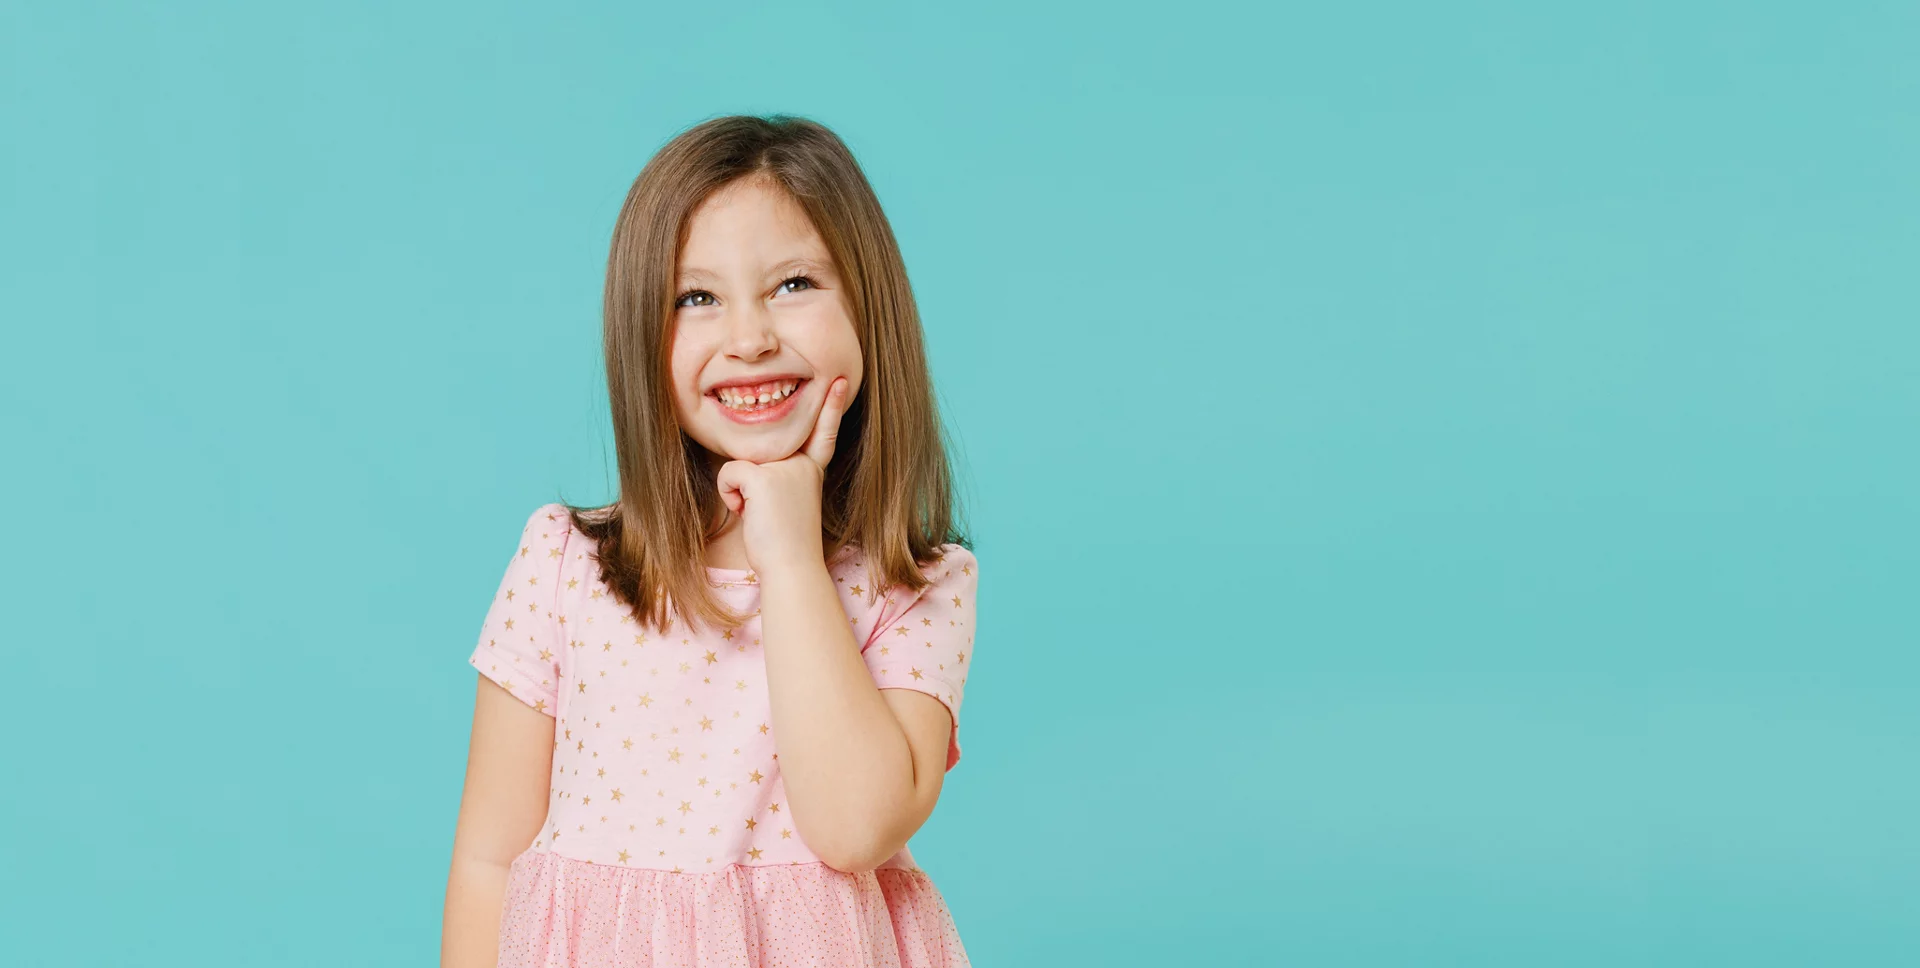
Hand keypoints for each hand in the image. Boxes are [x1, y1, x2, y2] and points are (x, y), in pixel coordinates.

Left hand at [715, 377, 851, 576]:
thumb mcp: (788, 502)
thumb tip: (753, 467)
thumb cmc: (785, 543)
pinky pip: (729, 473)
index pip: (822, 434)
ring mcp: (784, 467)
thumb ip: (781, 478)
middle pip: (757, 453)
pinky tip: (748, 512)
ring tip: (759, 514)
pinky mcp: (763, 476)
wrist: (791, 566)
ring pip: (740, 463)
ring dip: (738, 491)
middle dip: (748, 480)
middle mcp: (801, 463)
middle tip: (766, 512)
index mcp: (811, 470)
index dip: (830, 407)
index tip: (841, 381)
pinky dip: (730, 496)